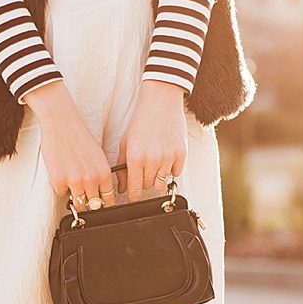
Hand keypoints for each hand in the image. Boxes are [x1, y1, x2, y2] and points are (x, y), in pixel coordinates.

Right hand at [23, 79, 117, 209]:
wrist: (61, 123)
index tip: (100, 205)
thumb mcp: (98, 157)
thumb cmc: (79, 136)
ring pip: (78, 204)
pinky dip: (60, 187)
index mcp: (104, 173)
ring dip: (75, 198)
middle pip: (93, 206)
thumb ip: (100, 175)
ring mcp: (75, 181)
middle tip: (85, 196)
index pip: (108, 200)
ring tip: (72, 184)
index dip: (104, 204)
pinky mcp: (58, 180)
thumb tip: (100, 193)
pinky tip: (61, 173)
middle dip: (89, 203)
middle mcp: (91, 180)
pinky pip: (61, 194)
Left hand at [115, 80, 187, 200]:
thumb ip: (122, 167)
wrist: (161, 102)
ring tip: (154, 164)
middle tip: (143, 170)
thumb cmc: (141, 121)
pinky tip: (165, 157)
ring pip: (162, 183)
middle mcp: (152, 159)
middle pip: (148, 187)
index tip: (132, 201)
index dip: (133, 198)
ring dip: (157, 177)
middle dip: (144, 182)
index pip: (134, 189)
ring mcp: (168, 157)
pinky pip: (176, 173)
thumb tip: (121, 188)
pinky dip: (170, 169)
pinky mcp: (181, 154)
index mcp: (136, 157)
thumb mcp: (125, 142)